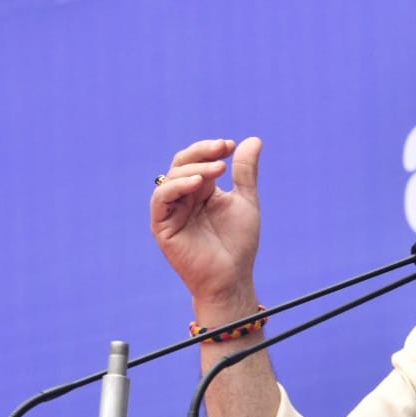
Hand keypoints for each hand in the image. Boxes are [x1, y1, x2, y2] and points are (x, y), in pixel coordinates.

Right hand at [151, 137, 262, 315]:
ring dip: (194, 168)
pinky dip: (177, 186)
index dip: (210, 148)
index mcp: (201, 190)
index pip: (198, 159)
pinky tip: (197, 183)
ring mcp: (171, 211)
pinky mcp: (162, 226)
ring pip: (171, 177)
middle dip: (202, 152)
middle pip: (181, 163)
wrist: (232, 277)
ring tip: (218, 170)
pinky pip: (161, 199)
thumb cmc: (238, 244)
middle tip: (223, 150)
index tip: (230, 145)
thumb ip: (245, 172)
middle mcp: (183, 197)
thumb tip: (254, 139)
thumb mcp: (245, 201)